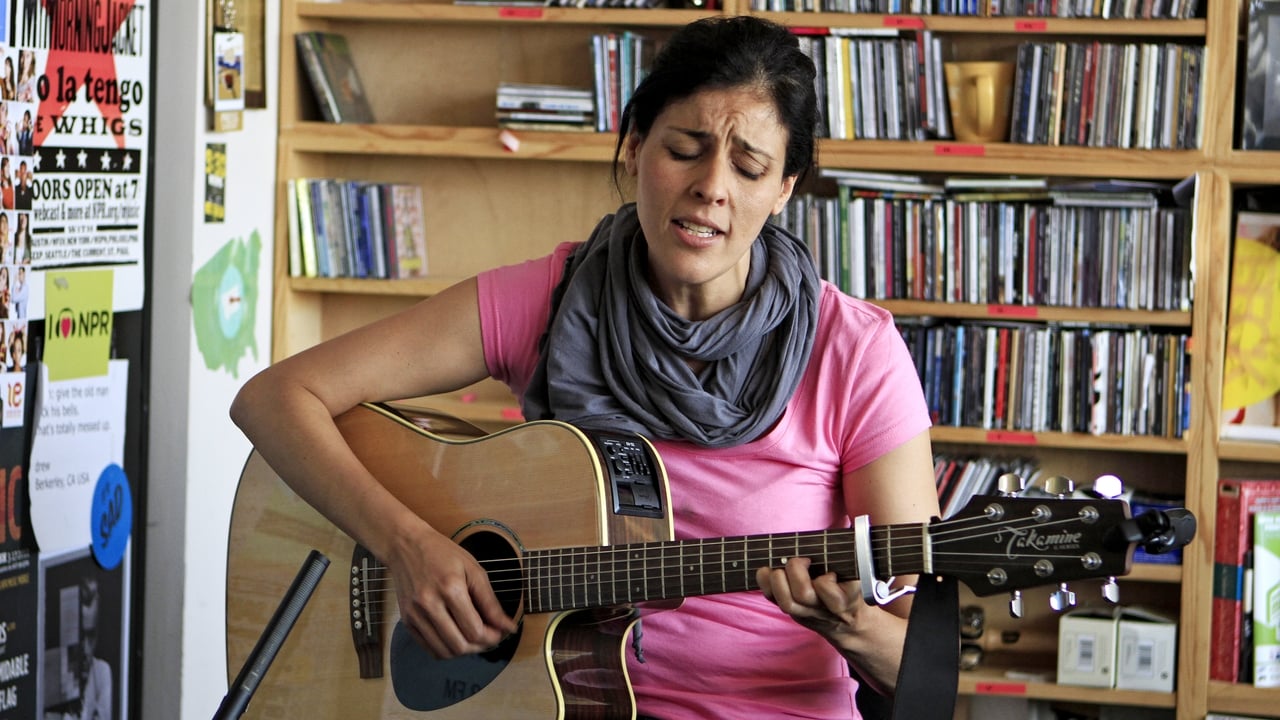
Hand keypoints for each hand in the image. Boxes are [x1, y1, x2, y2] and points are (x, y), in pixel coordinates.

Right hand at [388, 522, 518, 658]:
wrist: (406, 545)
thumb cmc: (441, 553)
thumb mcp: (473, 569)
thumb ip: (490, 601)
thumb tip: (507, 626)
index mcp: (450, 589)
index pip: (475, 630)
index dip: (492, 637)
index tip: (500, 632)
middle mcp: (429, 604)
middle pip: (460, 646)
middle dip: (480, 646)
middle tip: (489, 636)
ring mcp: (415, 615)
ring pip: (444, 652)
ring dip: (464, 650)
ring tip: (474, 638)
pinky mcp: (407, 621)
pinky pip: (429, 648)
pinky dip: (446, 649)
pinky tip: (456, 636)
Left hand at [756, 556, 864, 644]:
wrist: (848, 620)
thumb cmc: (854, 585)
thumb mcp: (861, 571)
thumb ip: (857, 551)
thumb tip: (854, 515)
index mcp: (847, 600)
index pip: (833, 597)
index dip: (826, 582)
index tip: (830, 571)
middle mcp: (824, 609)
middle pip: (803, 595)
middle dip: (797, 571)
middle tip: (803, 560)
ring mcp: (806, 613)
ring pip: (785, 602)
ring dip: (778, 578)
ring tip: (783, 565)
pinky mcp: (791, 612)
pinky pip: (772, 599)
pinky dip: (765, 581)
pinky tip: (769, 568)